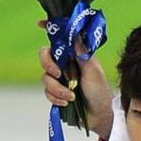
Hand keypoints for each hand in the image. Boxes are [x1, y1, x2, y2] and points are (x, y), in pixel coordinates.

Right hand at [38, 20, 113, 139]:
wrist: (100, 115)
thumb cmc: (100, 91)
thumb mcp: (93, 70)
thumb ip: (82, 53)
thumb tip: (75, 34)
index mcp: (75, 56)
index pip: (60, 39)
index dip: (50, 30)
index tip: (40, 25)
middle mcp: (66, 65)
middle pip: (45, 57)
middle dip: (49, 66)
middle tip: (59, 74)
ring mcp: (60, 80)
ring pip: (45, 78)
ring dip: (58, 89)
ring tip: (72, 97)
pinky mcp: (57, 94)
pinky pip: (47, 93)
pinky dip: (56, 99)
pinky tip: (67, 103)